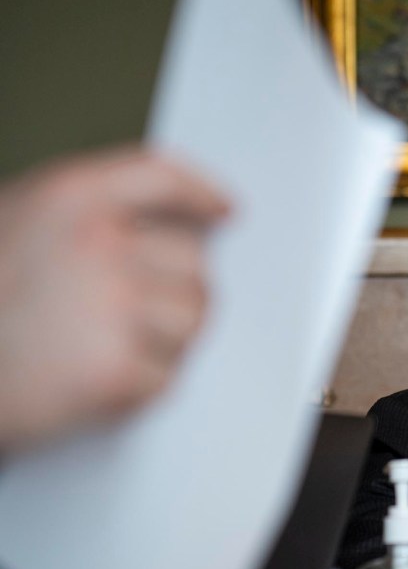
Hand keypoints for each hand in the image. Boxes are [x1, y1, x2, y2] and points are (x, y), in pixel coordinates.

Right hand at [0, 146, 229, 449]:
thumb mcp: (14, 222)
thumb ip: (86, 214)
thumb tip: (169, 228)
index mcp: (69, 197)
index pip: (162, 178)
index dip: (200, 194)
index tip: (225, 211)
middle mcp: (97, 243)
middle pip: (192, 262)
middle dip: (178, 292)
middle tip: (136, 319)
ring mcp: (110, 306)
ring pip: (191, 322)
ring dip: (164, 343)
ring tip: (103, 350)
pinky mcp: (112, 372)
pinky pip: (165, 379)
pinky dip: (137, 391)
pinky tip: (90, 384)